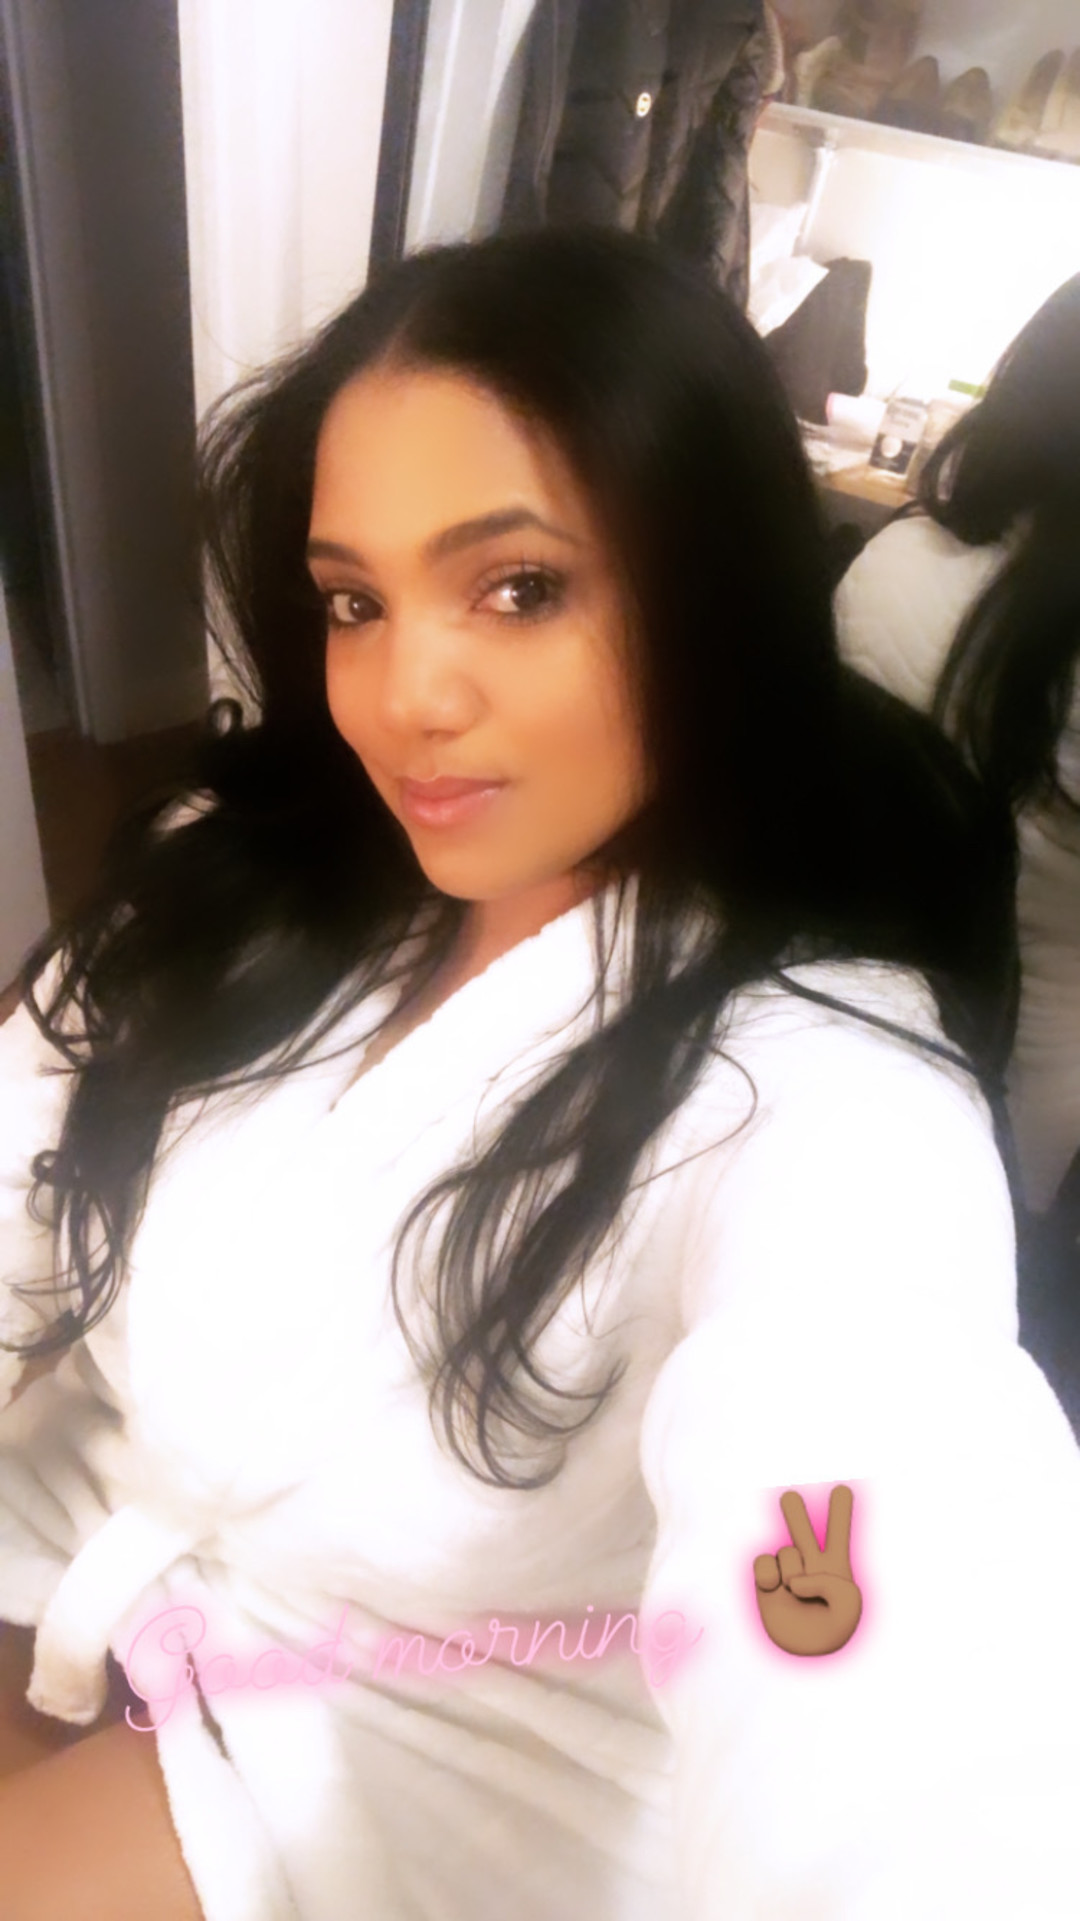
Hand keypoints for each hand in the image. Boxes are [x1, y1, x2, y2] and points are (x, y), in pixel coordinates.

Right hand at [754, 1485, 861, 1655]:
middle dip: (795, 1512)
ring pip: (786, 1549)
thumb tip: (794, 1579)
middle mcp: (809, 1564)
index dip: (840, 1510)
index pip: (838, 1532)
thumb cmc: (834, 1629)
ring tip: (797, 1589)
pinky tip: (776, 1589)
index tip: (843, 1488)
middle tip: (790, 1497)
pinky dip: (770, 1574)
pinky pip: (764, 1562)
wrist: (807, 1655)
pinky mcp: (766, 1584)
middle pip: (802, 1528)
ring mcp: (786, 1573)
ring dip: (794, 1568)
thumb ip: (828, 1584)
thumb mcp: (849, 1605)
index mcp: (836, 1566)